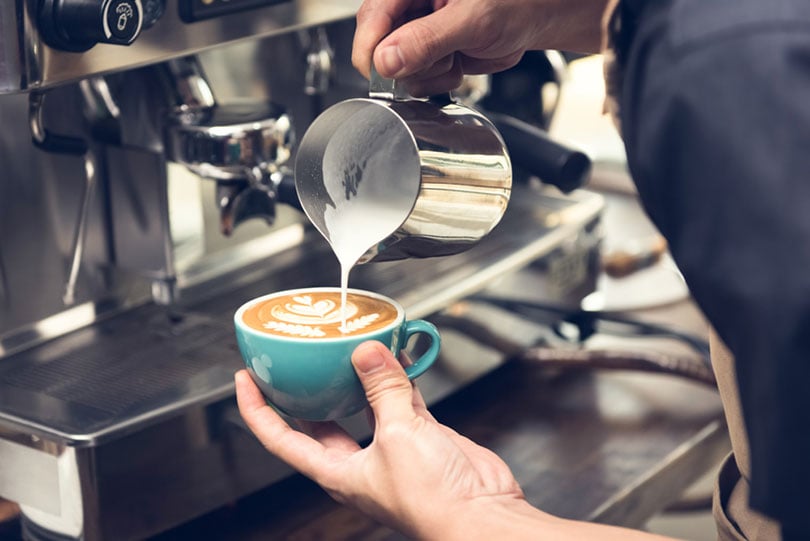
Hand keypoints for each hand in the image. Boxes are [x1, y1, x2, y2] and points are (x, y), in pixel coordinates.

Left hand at [235, 341, 528, 538]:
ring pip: (364, 405)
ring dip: (358, 378)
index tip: (245, 379)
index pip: (281, 439)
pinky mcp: (420, 438)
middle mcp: (359, 461)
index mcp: (336, 471)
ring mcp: (390, 448)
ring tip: (348, 347)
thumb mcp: (398, 434)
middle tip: (297, 358)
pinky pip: (401, 400)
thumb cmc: (431, 499)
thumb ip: (382, 389)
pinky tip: (397, 356)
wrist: (479, 513)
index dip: (258, 409)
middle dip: (307, 390)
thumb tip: (366, 353)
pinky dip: (399, 379)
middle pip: (320, 420)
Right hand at [352, 0, 608, 95]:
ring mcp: (416, 32)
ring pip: (397, 70)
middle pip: (379, 48)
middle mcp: (408, 7)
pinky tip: (457, 65)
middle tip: (443, 57)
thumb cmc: (516, 1)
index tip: (385, 71)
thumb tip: (386, 60)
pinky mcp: (427, 53)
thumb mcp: (473, 20)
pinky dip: (436, 82)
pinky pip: (416, 80)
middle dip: (409, 64)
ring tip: (456, 57)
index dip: (372, 50)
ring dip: (427, 75)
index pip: (371, 19)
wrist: (539, 16)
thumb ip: (427, 40)